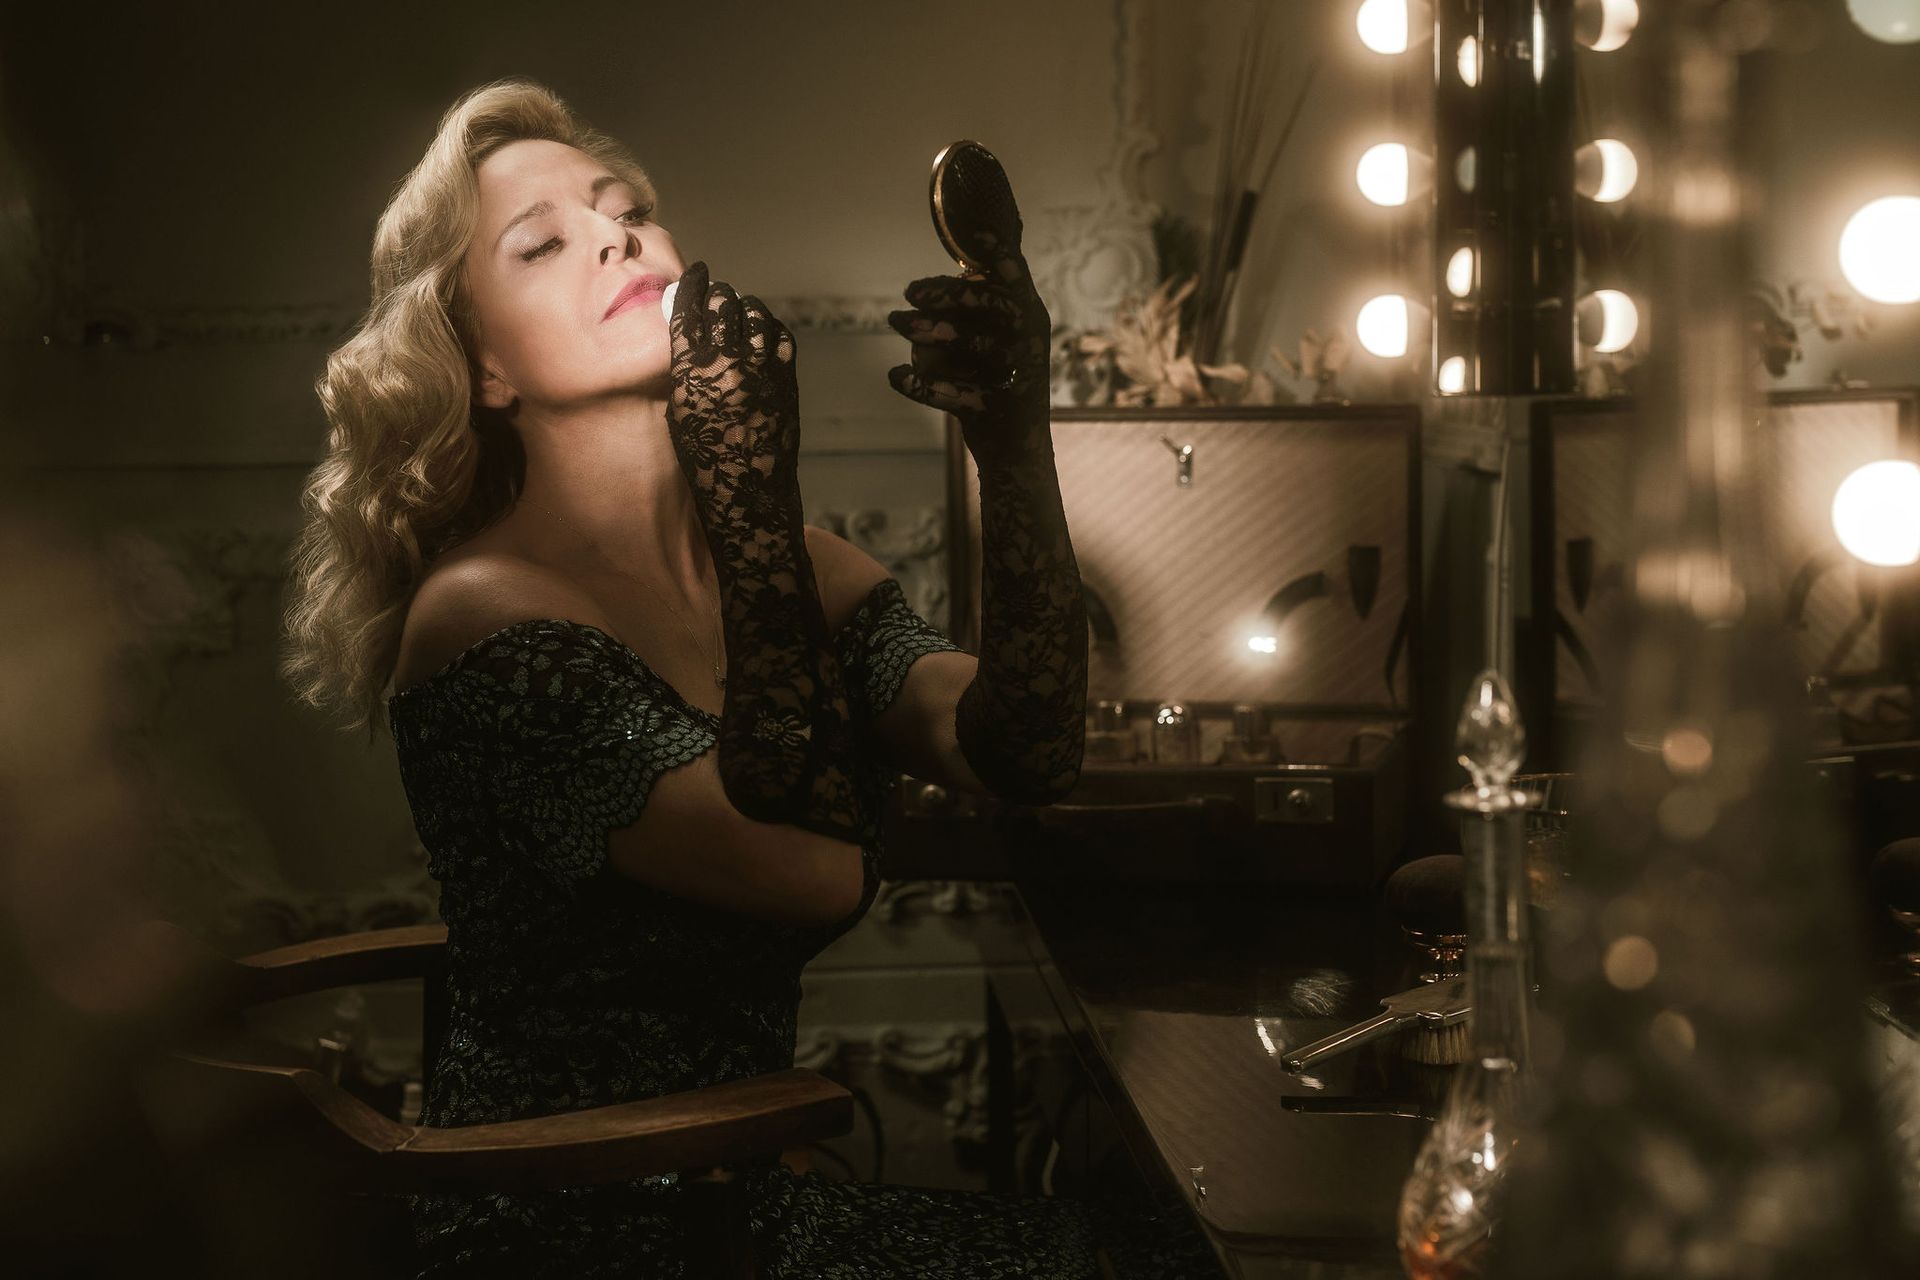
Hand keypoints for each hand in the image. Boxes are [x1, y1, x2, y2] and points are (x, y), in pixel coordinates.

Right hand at [666, 260, 800, 528]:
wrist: (749, 496)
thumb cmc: (705, 462)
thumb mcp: (680, 415)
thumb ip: (684, 372)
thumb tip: (690, 339)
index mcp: (690, 372)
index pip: (688, 311)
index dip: (692, 287)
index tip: (696, 274)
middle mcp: (726, 364)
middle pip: (723, 307)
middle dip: (719, 292)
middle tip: (718, 288)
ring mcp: (761, 371)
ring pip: (755, 317)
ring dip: (746, 305)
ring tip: (740, 303)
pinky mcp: (786, 382)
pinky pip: (782, 339)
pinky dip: (772, 327)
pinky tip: (767, 327)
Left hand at [886, 228, 1052, 470]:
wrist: (1017, 452)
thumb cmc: (995, 385)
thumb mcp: (994, 342)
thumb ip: (973, 310)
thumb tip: (929, 283)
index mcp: (1027, 314)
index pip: (1013, 272)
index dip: (996, 248)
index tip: (975, 229)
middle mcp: (1028, 338)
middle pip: (991, 303)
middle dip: (947, 292)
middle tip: (909, 291)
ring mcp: (1016, 374)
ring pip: (975, 344)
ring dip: (931, 330)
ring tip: (896, 322)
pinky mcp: (998, 409)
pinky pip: (955, 393)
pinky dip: (921, 385)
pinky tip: (895, 376)